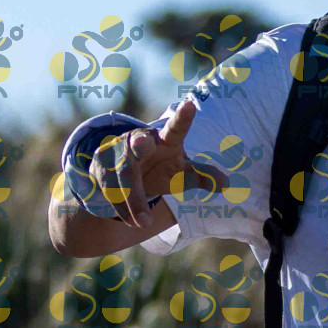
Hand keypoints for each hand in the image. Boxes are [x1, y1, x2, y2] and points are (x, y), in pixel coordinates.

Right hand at [89, 96, 228, 228]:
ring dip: (132, 198)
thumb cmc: (161, 168)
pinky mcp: (101, 166)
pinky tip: (131, 221)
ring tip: (144, 222)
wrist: (126, 175)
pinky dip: (121, 206)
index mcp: (165, 140)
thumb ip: (202, 177)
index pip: (175, 128)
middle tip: (142, 144)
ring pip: (123, 173)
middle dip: (138, 143)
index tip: (190, 105)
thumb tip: (227, 184)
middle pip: (138, 143)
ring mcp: (117, 151)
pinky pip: (109, 187)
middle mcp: (139, 141)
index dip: (182, 118)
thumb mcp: (182, 173)